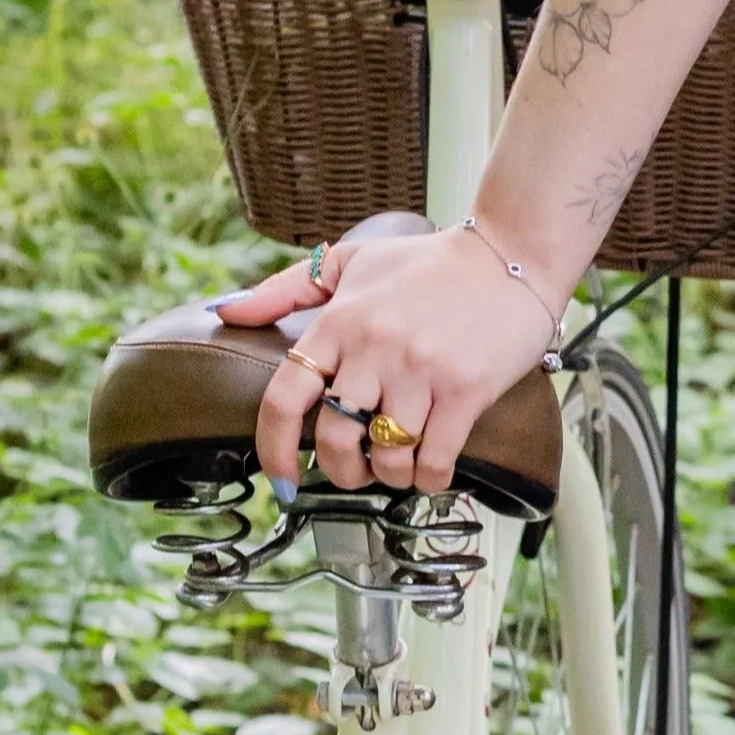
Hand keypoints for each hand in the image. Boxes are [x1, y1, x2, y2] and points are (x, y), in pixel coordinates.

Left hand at [216, 224, 556, 493]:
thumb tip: (225, 312)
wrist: (509, 256)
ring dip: (389, 475)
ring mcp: (421, 371)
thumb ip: (285, 288)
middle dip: (340, 470)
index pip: (286, 397)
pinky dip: (428, 478)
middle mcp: (375, 349)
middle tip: (353, 471)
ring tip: (397, 466)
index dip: (274, 448)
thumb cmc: (430, 264)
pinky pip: (435, 459)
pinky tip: (430, 468)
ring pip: (387, 456)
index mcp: (340, 322)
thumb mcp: (350, 262)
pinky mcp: (465, 390)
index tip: (279, 476)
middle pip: (335, 438)